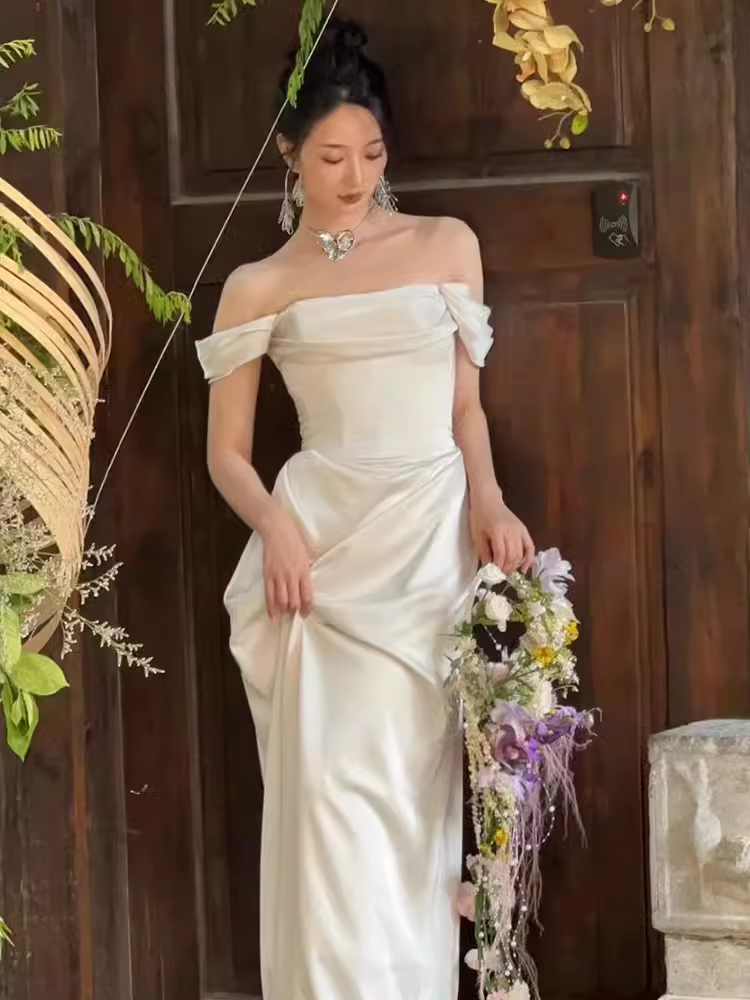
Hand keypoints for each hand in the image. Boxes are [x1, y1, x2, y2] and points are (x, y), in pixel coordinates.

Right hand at [259, 506, 313, 620]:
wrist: (277, 528)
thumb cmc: (294, 538)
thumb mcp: (307, 553)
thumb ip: (307, 568)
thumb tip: (308, 581)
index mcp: (304, 570)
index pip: (307, 596)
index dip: (308, 608)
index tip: (307, 613)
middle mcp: (292, 576)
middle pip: (294, 602)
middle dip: (295, 612)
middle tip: (296, 615)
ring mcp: (278, 576)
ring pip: (281, 601)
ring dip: (284, 611)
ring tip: (285, 614)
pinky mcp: (267, 574)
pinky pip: (268, 595)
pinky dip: (270, 608)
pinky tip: (272, 616)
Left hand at [469, 487, 534, 574]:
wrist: (488, 500)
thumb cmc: (480, 516)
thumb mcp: (477, 535)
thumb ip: (483, 552)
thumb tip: (488, 568)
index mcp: (498, 531)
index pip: (501, 555)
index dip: (499, 568)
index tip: (494, 576)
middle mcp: (511, 531)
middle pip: (513, 556)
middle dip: (507, 569)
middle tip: (500, 576)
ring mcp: (520, 530)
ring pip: (521, 554)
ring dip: (515, 566)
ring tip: (508, 572)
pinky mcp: (524, 530)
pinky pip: (530, 547)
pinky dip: (529, 559)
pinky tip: (524, 568)